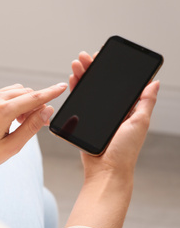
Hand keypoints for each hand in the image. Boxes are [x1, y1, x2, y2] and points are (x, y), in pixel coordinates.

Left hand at [0, 83, 67, 177]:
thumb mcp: (11, 146)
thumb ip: (31, 127)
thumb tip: (47, 111)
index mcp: (3, 111)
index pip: (34, 97)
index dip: (51, 92)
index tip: (62, 87)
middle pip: (26, 93)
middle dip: (37, 104)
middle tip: (40, 123)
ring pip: (16, 91)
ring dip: (25, 102)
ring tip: (23, 123)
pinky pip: (4, 94)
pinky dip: (14, 101)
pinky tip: (12, 118)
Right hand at [66, 51, 159, 227]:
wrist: (105, 170)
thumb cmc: (124, 151)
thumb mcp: (139, 124)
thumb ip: (145, 102)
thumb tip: (154, 82)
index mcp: (127, 108)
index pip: (118, 83)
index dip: (110, 68)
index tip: (104, 56)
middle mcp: (112, 110)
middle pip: (101, 84)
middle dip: (92, 68)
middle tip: (86, 57)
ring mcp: (97, 115)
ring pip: (88, 90)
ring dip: (82, 76)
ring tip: (76, 64)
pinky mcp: (84, 121)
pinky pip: (78, 103)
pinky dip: (75, 90)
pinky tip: (73, 80)